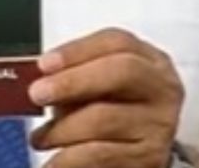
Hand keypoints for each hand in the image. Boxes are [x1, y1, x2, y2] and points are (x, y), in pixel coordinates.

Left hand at [28, 28, 183, 167]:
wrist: (140, 156)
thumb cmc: (116, 114)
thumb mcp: (101, 87)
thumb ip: (76, 75)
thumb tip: (40, 79)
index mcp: (150, 61)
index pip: (117, 42)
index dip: (78, 50)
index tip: (45, 63)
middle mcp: (161, 89)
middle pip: (121, 71)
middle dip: (73, 81)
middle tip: (38, 93)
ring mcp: (158, 124)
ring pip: (104, 118)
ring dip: (61, 128)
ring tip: (40, 137)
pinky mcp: (148, 158)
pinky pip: (100, 155)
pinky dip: (67, 159)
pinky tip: (52, 162)